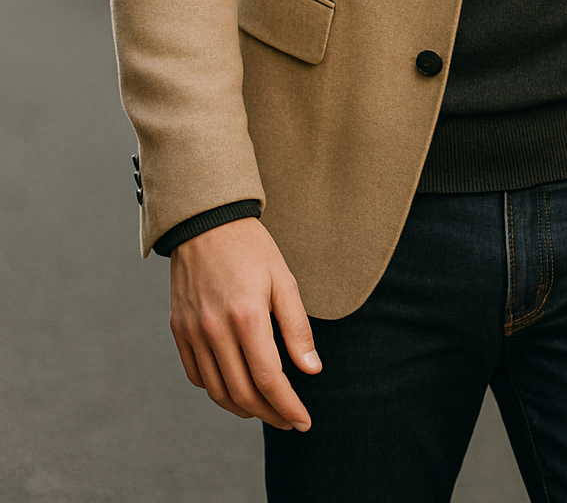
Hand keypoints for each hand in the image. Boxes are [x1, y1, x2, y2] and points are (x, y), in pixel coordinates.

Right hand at [169, 216, 320, 429]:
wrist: (205, 222)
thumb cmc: (250, 248)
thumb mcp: (283, 279)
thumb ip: (297, 328)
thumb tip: (311, 370)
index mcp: (246, 315)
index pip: (268, 378)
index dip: (288, 406)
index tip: (303, 420)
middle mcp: (215, 329)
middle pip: (242, 392)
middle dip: (270, 414)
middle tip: (289, 420)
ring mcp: (192, 331)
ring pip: (216, 390)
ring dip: (243, 408)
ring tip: (265, 410)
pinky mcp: (178, 330)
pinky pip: (196, 375)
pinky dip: (217, 390)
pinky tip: (235, 388)